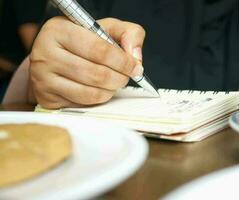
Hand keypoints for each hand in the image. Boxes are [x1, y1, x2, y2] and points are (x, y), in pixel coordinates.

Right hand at [29, 17, 144, 108]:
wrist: (55, 57)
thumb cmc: (84, 41)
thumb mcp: (106, 28)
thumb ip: (128, 33)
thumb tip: (135, 56)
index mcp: (59, 30)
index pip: (100, 50)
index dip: (124, 61)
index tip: (135, 67)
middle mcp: (45, 53)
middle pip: (97, 74)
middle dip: (120, 78)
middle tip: (127, 76)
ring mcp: (43, 78)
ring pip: (91, 92)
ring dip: (111, 89)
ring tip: (115, 82)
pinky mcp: (47, 98)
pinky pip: (83, 103)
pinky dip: (99, 98)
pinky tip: (102, 89)